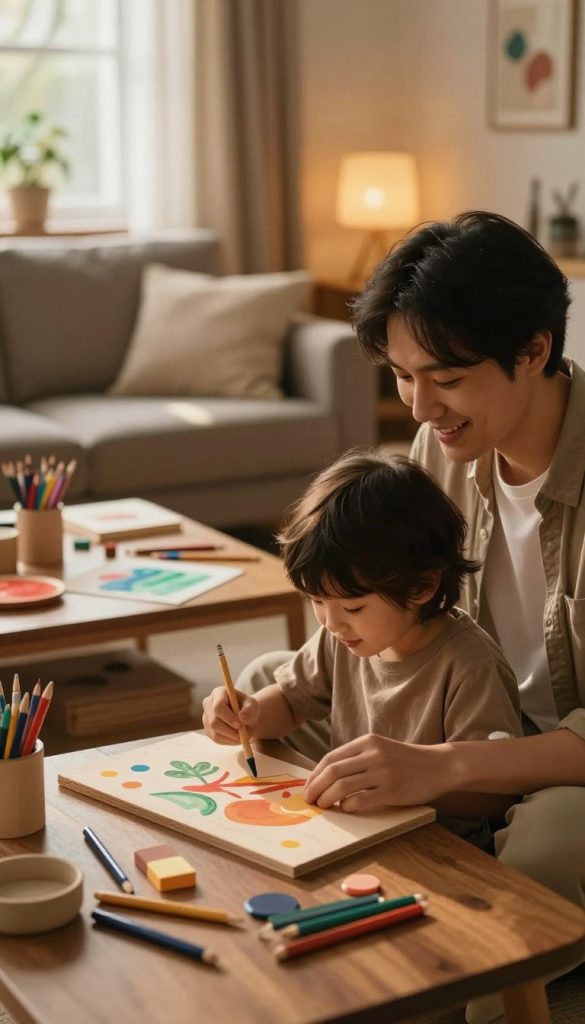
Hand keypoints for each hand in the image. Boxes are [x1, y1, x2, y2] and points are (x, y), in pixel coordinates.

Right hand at [201, 687, 259, 743]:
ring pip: (215, 732)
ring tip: (242, 735)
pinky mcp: (208, 729)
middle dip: (229, 730)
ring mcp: (206, 717)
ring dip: (230, 737)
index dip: (228, 717)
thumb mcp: (253, 705)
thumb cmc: (248, 708)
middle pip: (213, 721)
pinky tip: (236, 737)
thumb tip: (242, 718)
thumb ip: (250, 710)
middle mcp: (208, 704)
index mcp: (218, 693)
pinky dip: (228, 741)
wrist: (245, 716)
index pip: (218, 706)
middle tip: (242, 735)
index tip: (240, 725)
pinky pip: (216, 739)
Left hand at [303, 733, 456, 811]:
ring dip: (327, 798)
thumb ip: (358, 758)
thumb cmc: (407, 760)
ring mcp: (382, 772)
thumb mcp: (381, 749)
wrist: (439, 765)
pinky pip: (361, 800)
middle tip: (309, 800)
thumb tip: (328, 777)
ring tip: (323, 806)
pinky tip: (346, 809)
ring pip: (343, 786)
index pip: (331, 757)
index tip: (308, 787)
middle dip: (316, 787)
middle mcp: (373, 754)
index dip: (315, 774)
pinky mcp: (391, 790)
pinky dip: (348, 806)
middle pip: (333, 771)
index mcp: (367, 742)